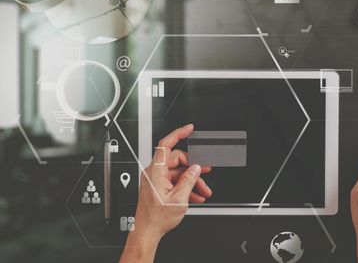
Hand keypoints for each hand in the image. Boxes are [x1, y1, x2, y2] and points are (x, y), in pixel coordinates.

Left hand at [120, 124, 212, 262]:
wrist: (147, 232)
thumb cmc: (156, 218)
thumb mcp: (179, 198)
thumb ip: (189, 180)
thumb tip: (196, 168)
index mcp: (156, 171)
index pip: (165, 144)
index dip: (178, 133)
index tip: (189, 129)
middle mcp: (154, 173)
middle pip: (177, 160)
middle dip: (194, 168)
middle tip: (205, 172)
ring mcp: (156, 179)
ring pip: (178, 172)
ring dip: (192, 181)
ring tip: (203, 190)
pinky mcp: (158, 186)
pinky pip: (175, 181)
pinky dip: (186, 187)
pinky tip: (196, 195)